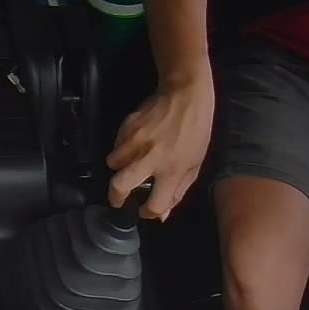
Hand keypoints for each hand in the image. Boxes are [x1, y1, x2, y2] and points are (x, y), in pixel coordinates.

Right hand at [106, 71, 214, 221]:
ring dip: (120, 168)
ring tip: (130, 164)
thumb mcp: (195, 164)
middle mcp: (150, 159)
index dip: (148, 213)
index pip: (154, 205)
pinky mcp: (127, 127)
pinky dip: (122, 149)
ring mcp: (135, 142)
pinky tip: (135, 144)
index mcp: (172, 170)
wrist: (185, 94)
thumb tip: (161, 215)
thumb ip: (177, 191)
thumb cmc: (196, 131)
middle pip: (119, 186)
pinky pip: (116, 145)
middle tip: (119, 198)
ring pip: (113, 164)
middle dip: (116, 197)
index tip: (146, 210)